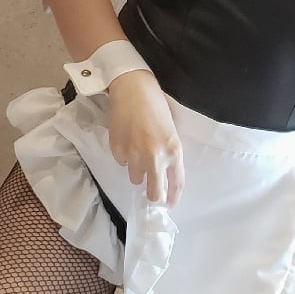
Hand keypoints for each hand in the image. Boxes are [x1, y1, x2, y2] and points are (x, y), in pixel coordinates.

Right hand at [103, 70, 184, 206]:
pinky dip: (124, 157)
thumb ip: (169, 155)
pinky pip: (122, 163)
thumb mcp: (171, 132)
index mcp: (174, 152)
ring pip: (135, 178)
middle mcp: (155, 158)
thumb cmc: (156, 107)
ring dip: (137, 171)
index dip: (172, 197)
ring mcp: (134, 156)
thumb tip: (163, 177)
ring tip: (138, 151)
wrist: (133, 90)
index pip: (176, 184)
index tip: (169, 203)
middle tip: (151, 193)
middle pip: (154, 192)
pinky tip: (127, 140)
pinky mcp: (118, 151)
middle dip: (153, 196)